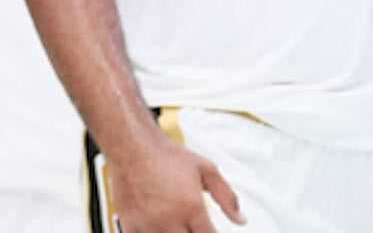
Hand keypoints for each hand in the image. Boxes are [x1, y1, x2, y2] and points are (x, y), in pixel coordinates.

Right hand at [105, 136, 244, 232]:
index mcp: (192, 208)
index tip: (210, 230)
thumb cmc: (168, 157)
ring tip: (178, 222)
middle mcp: (170, 221)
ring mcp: (148, 226)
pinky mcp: (130, 227)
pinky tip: (159, 226)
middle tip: (193, 223)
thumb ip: (227, 197)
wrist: (133, 147)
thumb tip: (242, 220)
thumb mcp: (207, 170)